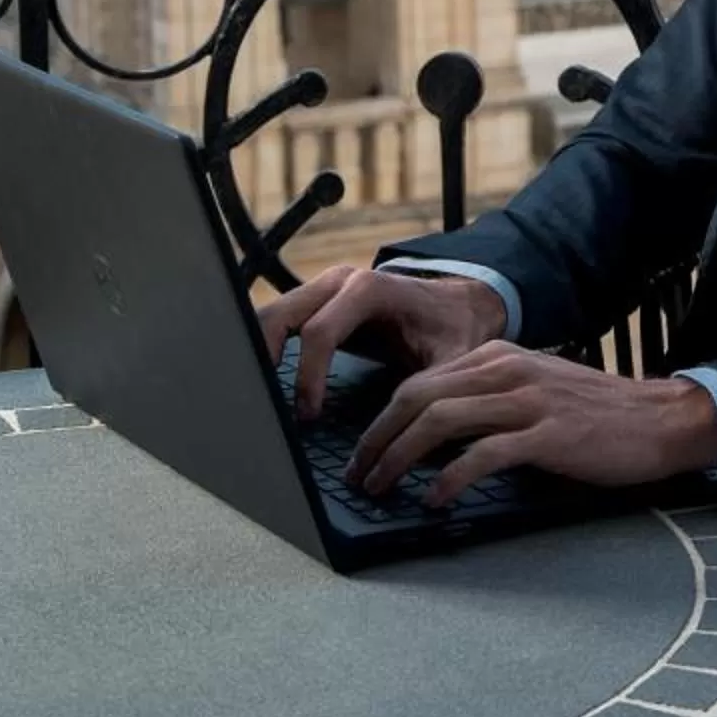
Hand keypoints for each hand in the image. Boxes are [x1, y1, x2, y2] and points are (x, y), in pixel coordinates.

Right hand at [256, 263, 508, 420]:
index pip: (319, 332)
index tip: (307, 417)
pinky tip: (266, 384)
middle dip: (264, 360)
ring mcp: (324, 289)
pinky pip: (279, 321)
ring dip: (259, 354)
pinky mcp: (317, 302)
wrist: (458, 304)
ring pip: (271, 316)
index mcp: (369, 289)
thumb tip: (404, 435)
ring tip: (258, 399)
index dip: (308, 377)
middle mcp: (340, 282)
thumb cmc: (454, 331)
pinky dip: (266, 349)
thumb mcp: (452, 360)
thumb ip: (431, 390)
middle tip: (262, 408)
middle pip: (280, 316)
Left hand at [349, 343, 716, 506]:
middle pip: (418, 397)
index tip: (363, 453)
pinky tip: (434, 499)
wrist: (659, 420)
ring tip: (380, 487)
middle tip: (357, 475)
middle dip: (377, 438)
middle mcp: (508, 371)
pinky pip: (483, 454)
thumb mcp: (536, 390)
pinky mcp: (548, 435)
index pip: (420, 381)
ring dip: (398, 457)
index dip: (382, 419)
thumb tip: (432, 435)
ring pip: (440, 420)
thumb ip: (489, 400)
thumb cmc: (596, 415)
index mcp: (500, 357)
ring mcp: (528, 401)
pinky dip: (449, 477)